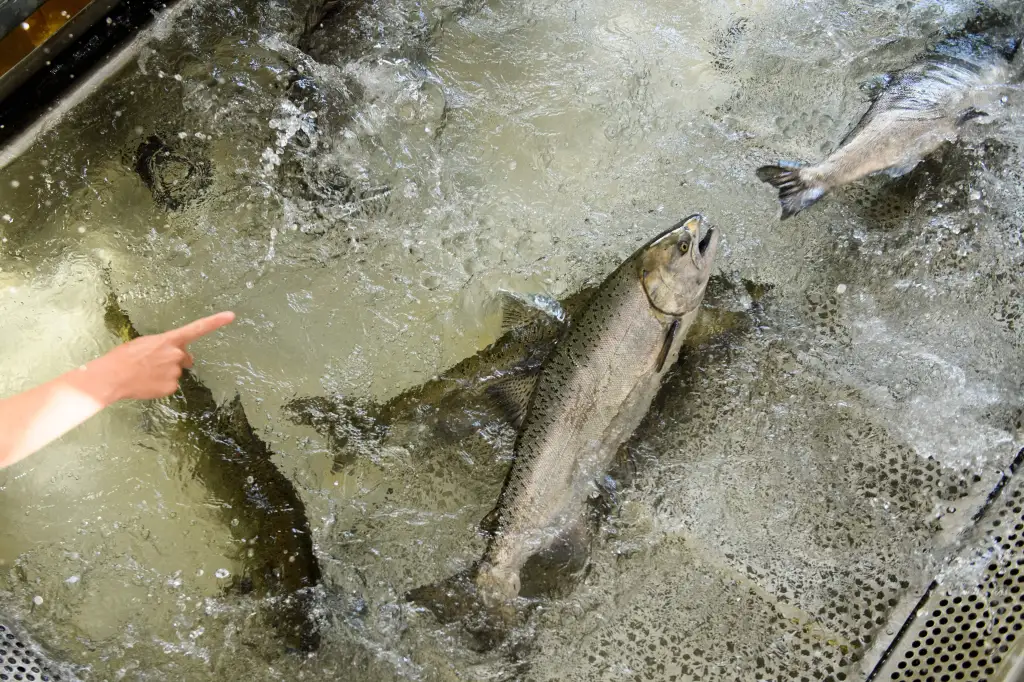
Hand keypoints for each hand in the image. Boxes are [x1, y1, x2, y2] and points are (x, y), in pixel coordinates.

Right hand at [91, 311, 235, 402]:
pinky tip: (147, 383)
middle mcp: (176, 354)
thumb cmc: (125, 357)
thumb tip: (183, 357)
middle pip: (185, 358)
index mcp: (169, 340)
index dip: (216, 322)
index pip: (197, 328)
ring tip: (145, 373)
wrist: (112, 376)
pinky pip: (170, 385)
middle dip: (176, 360)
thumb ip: (166, 346)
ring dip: (164, 373)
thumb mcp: (146, 343)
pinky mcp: (171, 387)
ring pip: (175, 373)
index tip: (231, 316)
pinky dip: (161, 385)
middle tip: (154, 363)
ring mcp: (175, 372)